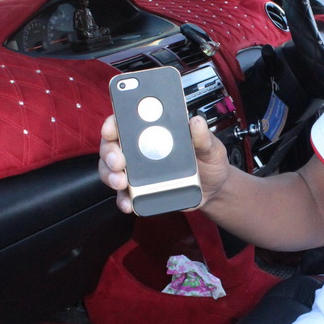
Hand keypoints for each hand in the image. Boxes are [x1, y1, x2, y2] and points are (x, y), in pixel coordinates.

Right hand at [98, 113, 229, 212]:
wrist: (214, 191)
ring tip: (121, 183)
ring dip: (110, 175)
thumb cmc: (209, 163)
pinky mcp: (140, 190)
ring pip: (111, 169)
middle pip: (112, 145)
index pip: (126, 120)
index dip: (113, 122)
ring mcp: (137, 170)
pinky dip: (123, 199)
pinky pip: (124, 195)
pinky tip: (129, 203)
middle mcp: (140, 148)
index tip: (111, 129)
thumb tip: (196, 122)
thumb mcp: (211, 147)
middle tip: (118, 161)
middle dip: (109, 152)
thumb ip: (203, 137)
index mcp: (154, 130)